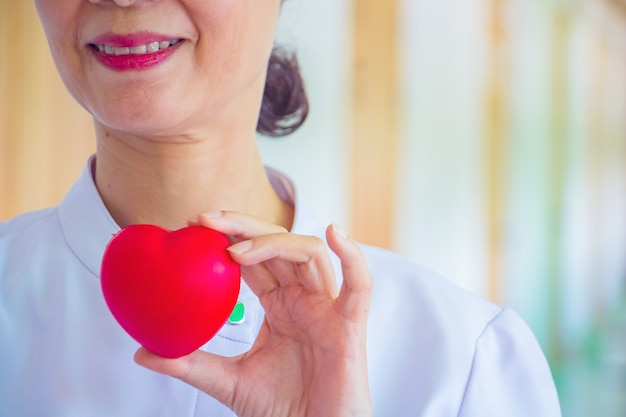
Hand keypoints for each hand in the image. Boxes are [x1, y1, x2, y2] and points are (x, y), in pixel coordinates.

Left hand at [134, 211, 373, 416]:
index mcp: (280, 305)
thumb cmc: (283, 410)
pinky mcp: (350, 325)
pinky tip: (333, 234)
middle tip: (204, 220)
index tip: (193, 226)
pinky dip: (352, 256)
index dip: (228, 237)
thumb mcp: (228, 381)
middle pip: (279, 244)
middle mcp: (304, 298)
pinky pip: (360, 285)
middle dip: (243, 226)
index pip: (255, 257)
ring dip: (273, 242)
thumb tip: (143, 352)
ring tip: (235, 249)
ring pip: (308, 254)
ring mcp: (327, 308)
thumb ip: (190, 363)